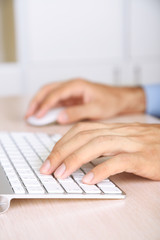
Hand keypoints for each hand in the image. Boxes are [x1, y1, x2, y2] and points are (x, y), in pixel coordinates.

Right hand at [25, 79, 145, 123]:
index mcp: (77, 85)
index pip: (55, 93)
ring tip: (31, 115)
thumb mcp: (95, 108)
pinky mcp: (72, 97)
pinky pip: (55, 100)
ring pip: (49, 93)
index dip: (45, 105)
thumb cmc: (111, 101)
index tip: (38, 116)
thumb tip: (59, 117)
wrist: (120, 99)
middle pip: (48, 90)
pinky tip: (43, 114)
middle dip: (36, 101)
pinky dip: (47, 106)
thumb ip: (77, 112)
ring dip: (39, 103)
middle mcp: (72, 86)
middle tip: (29, 114)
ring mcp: (71, 91)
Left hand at [40, 122, 159, 183]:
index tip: (50, 156)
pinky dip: (102, 170)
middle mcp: (120, 132)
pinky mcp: (143, 157)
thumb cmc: (149, 143)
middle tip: (48, 168)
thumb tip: (80, 152)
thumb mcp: (123, 138)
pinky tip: (89, 180)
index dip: (63, 142)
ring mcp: (132, 143)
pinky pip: (119, 161)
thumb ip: (104, 142)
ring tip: (61, 174)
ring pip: (98, 145)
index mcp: (113, 128)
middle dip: (62, 151)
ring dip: (76, 159)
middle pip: (85, 136)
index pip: (81, 129)